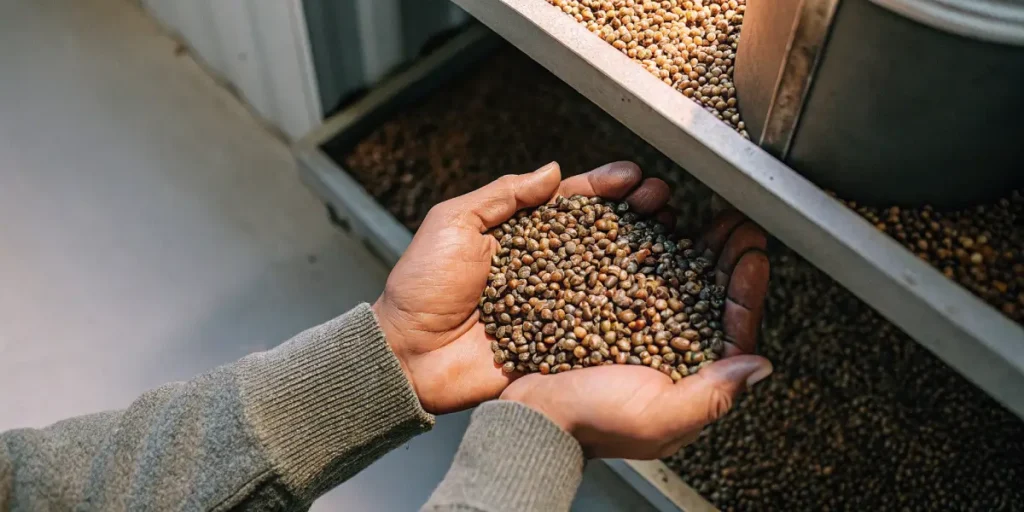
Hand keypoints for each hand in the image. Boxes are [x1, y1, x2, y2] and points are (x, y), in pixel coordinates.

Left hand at [373, 161, 674, 413]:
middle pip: (600, 237)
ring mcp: (555, 306)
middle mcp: (544, 268)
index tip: (632, 176)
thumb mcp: (453, 223)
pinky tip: (657, 294)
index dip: (603, 189)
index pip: (570, 205)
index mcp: (519, 236)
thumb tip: (552, 170)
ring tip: (672, 235)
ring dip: (642, 256)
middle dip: (634, 215)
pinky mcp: (559, 344)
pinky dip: (629, 312)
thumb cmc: (421, 286)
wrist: (407, 354)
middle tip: (663, 199)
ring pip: (608, 277)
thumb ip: (502, 196)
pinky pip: (598, 326)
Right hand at [500, 212, 772, 458]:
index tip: (754, 254)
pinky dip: (653, 249)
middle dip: (727, 259)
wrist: (532, 413)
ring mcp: (638, 330)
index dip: (746, 291)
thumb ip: (711, 395)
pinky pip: (639, 276)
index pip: (731, 330)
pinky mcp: (607, 312)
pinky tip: (661, 228)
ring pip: (678, 281)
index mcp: (690, 379)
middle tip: (739, 225)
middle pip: (709, 299)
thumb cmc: (591, 422)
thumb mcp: (657, 417)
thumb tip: (758, 365)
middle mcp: (669, 352)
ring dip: (697, 248)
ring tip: (708, 218)